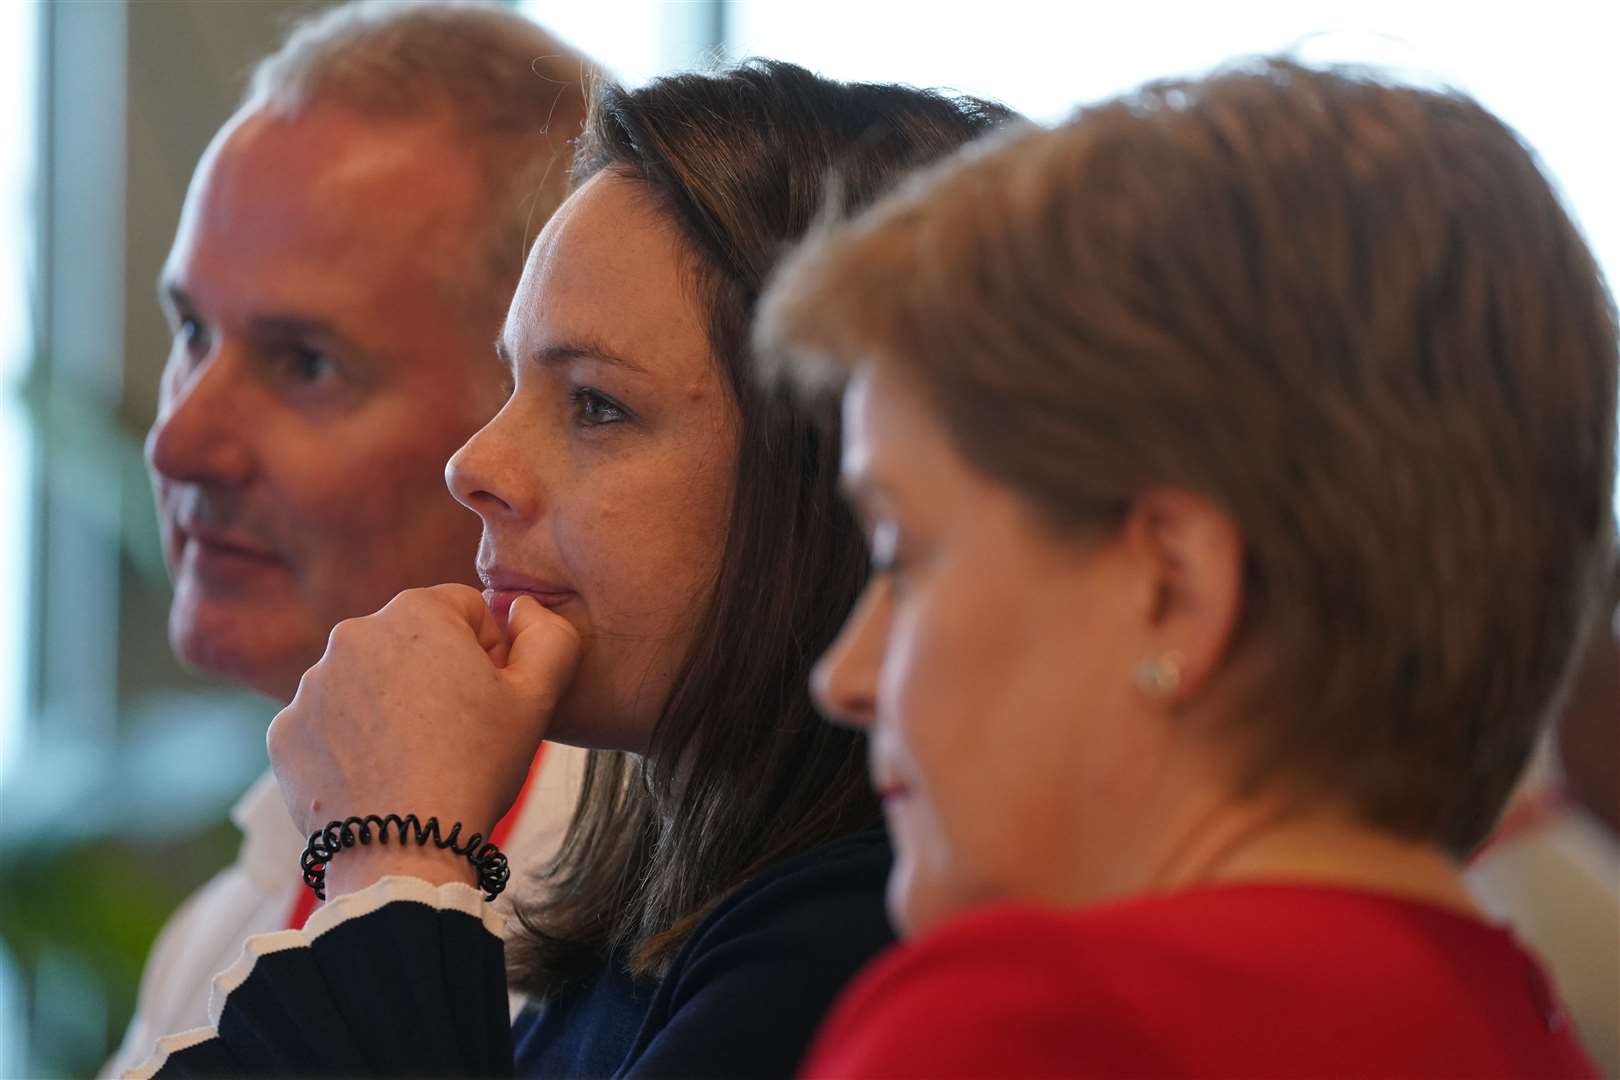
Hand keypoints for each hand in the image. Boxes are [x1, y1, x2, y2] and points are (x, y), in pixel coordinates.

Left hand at [267, 585, 579, 896]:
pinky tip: (377, 775)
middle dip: (435, 674)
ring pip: (367, 681)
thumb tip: (523, 607)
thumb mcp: (538, 698)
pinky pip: (328, 723)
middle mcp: (353, 634)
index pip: (465, 609)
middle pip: (412, 642)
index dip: (490, 653)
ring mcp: (311, 684)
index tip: (491, 698)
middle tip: (457, 731)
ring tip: (415, 759)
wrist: (402, 848)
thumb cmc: (476, 766)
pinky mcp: (285, 730)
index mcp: (416, 613)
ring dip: (390, 705)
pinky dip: (351, 742)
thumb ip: (549, 635)